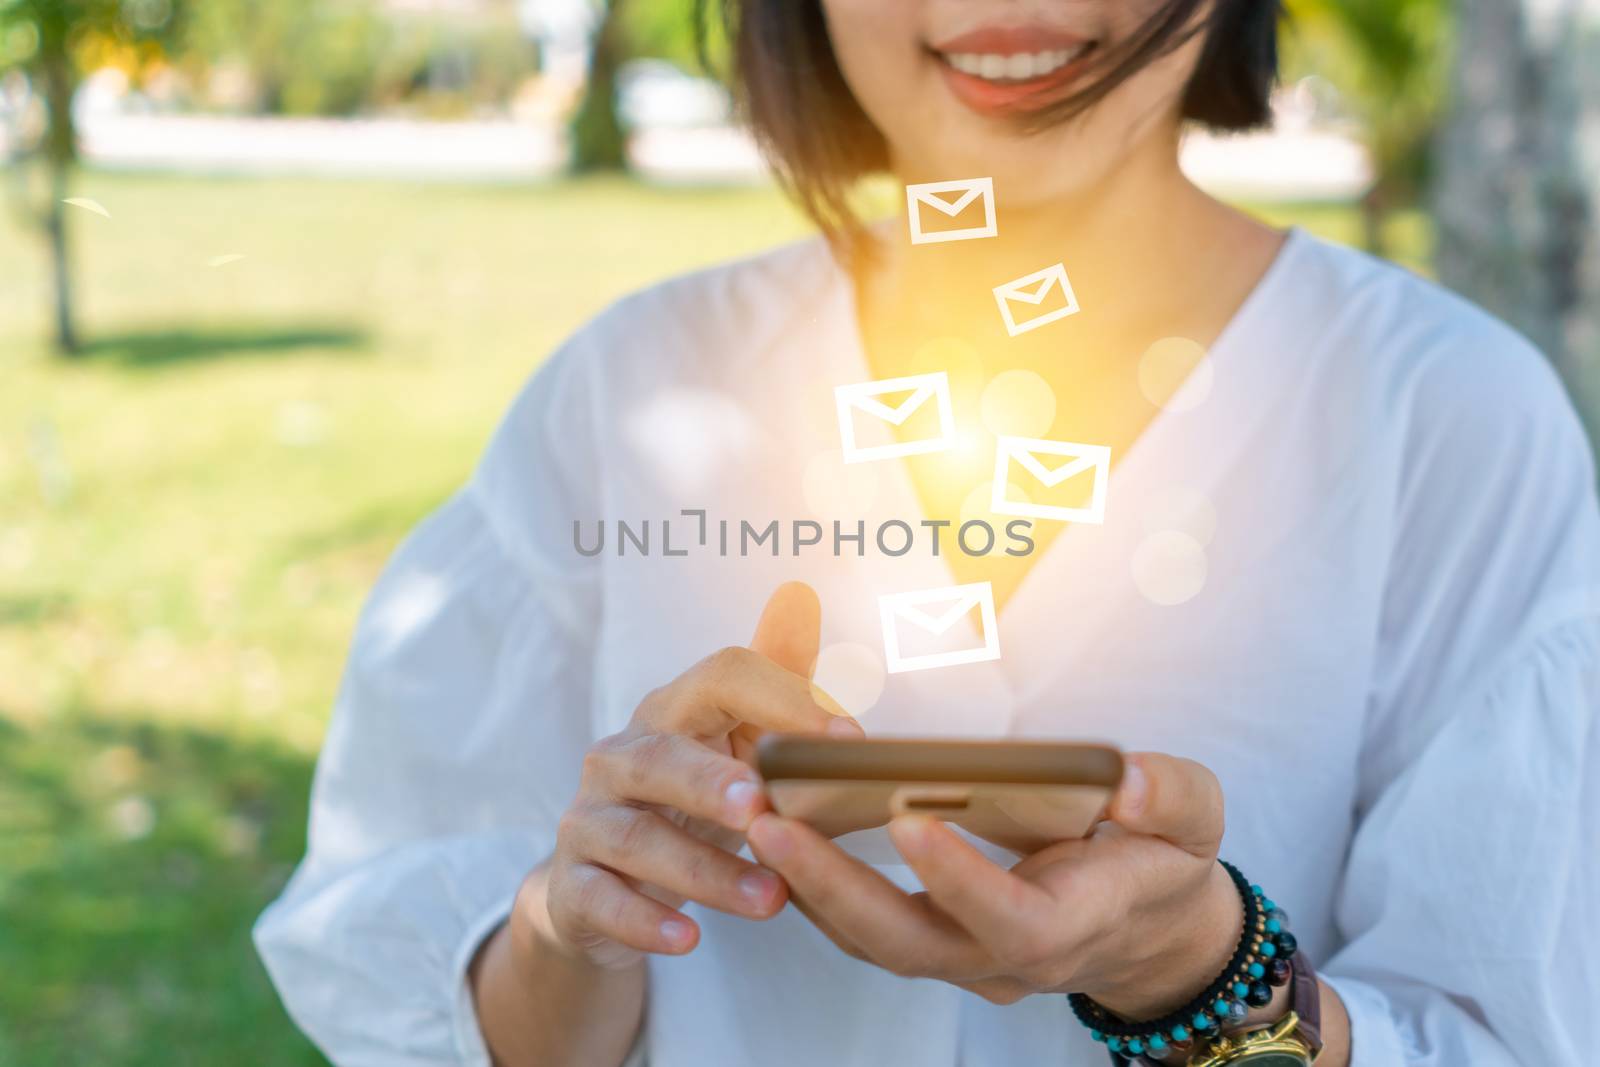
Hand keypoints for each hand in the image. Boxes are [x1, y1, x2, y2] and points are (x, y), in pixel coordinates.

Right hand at [517, 582, 862, 969]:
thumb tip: (818, 629)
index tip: (847, 740)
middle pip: (662, 755)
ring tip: (767, 900)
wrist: (603, 889)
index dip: (784, 700)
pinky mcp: (573, 882)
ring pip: (638, 837)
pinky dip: (643, 919)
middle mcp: (623, 754)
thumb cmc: (690, 809)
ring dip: (704, 871)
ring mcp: (590, 818)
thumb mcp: (736, 751)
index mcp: (676, 711)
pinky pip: (602, 899)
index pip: (722, 676)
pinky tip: (686, 938)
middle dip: (713, 781)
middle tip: (764, 809)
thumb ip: (781, 701)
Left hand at [745, 752, 1239, 1017]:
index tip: (909, 819)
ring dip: (806, 885)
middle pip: (906, 943)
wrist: (1147, 928)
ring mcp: (960, 957)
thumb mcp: (1195, 821)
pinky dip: (813, 885)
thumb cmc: (1162, 865)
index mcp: (1067, 925)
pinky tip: (777, 829)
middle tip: (772, 822)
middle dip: (833, 886)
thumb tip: (1127, 784)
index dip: (959, 877)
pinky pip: (860, 927)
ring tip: (752, 814)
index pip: (1007, 919)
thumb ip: (1170, 798)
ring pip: (868, 941)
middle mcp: (1002, 957)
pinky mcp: (932, 940)